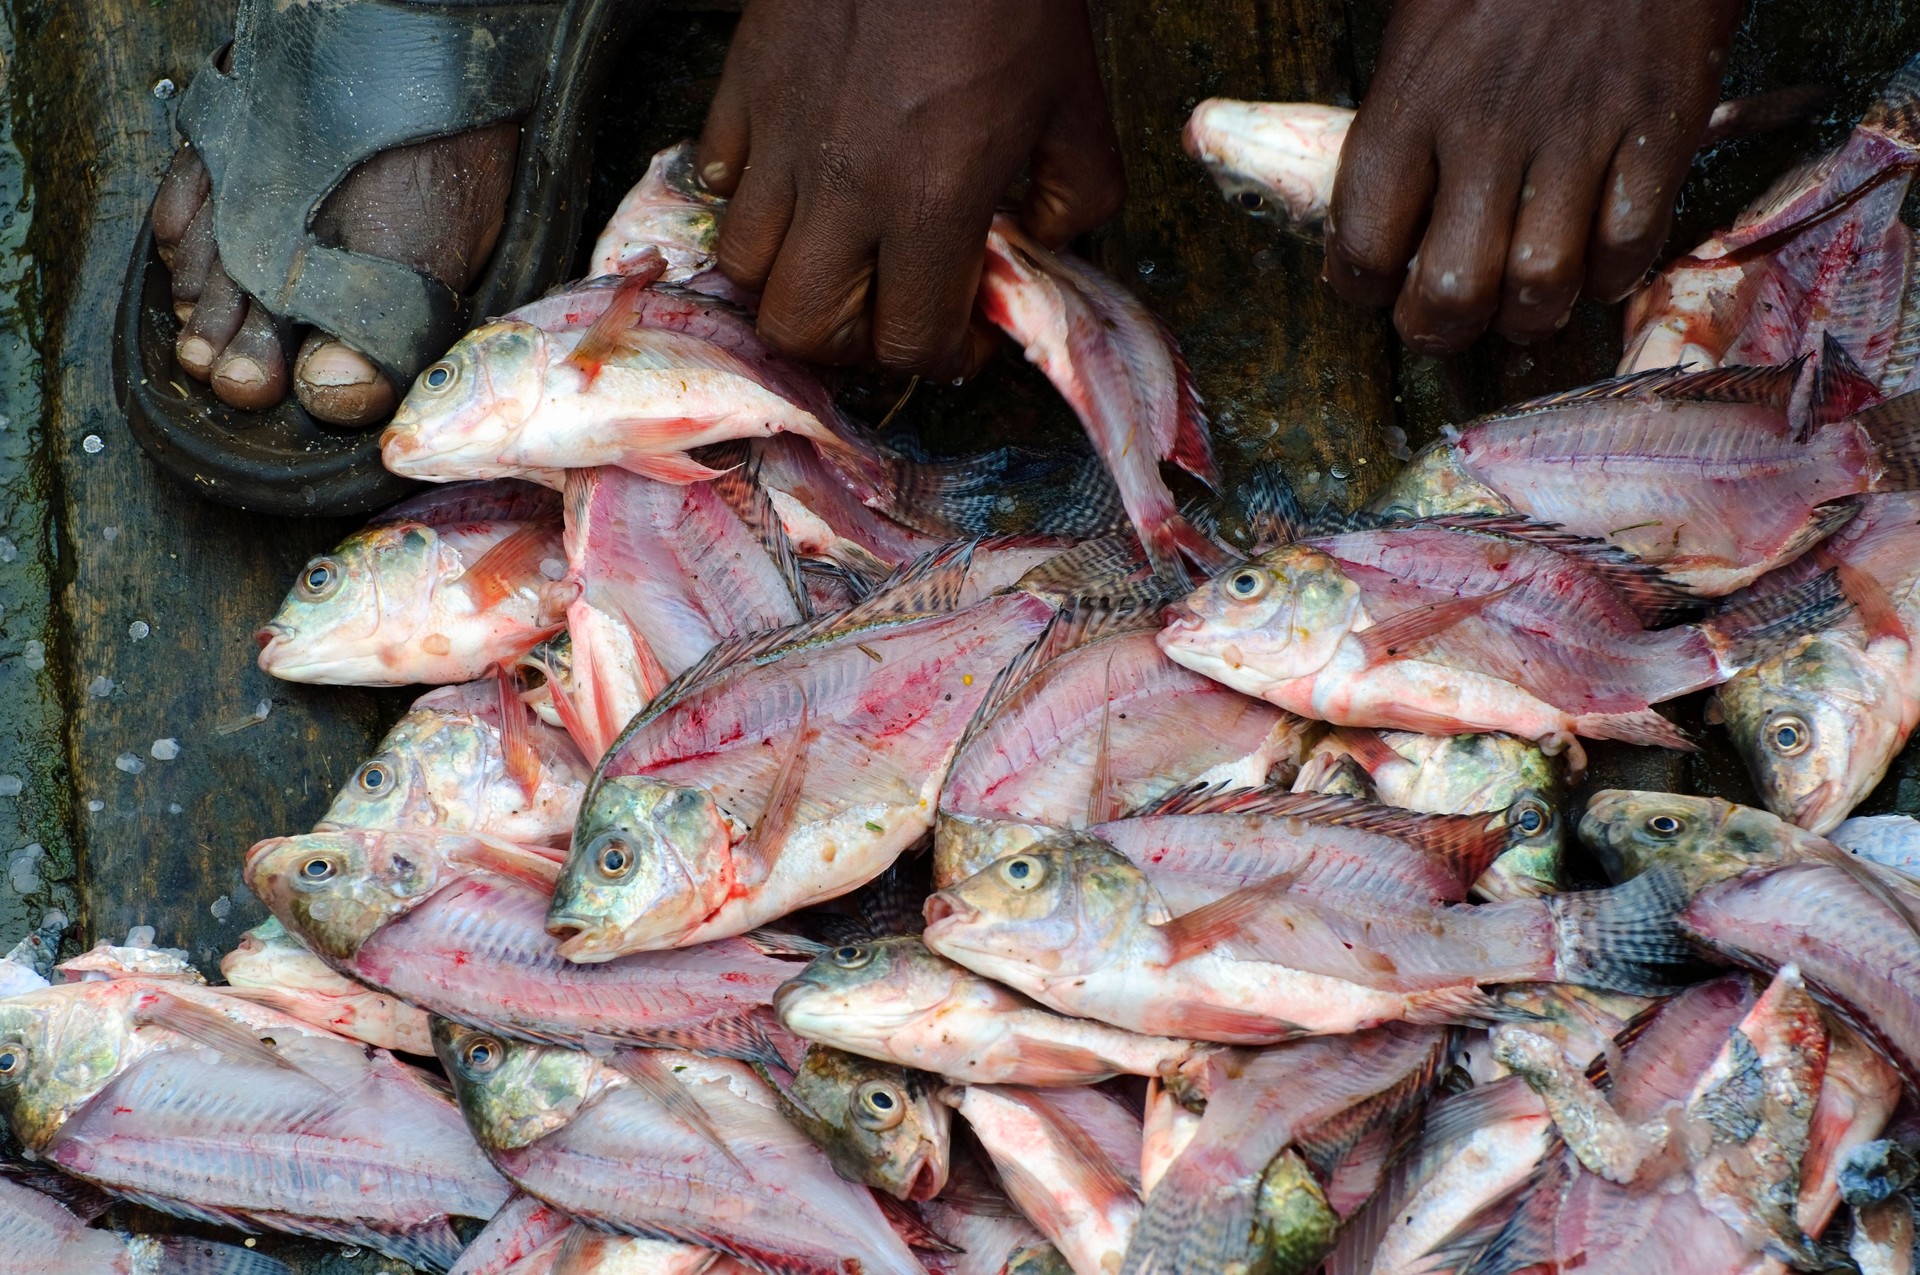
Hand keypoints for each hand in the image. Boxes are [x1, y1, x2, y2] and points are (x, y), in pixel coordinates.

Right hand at [698, 0, 1123, 377]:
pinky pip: (716, 177)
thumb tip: (1046, 243)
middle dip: (850, 345)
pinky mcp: (743, 85)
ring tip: (838, 258)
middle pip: (802, 328)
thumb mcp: (1078, 103)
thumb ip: (1077, 196)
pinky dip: (747, 200)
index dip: (942, 357)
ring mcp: (780, 137)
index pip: (908, 340)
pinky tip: (796, 183)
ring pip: (743, 267)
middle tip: (890, 313)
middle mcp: (842, 188)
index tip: (965, 338)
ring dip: (790, 281)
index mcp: (931, 201)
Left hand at [1325, 0, 1741, 352]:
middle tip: (1445, 324)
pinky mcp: (1659, 125)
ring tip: (1520, 310)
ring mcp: (1578, 128)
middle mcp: (1487, 124)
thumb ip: (1400, 122)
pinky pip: (1630, 245)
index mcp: (1410, 97)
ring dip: (1526, 318)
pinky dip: (1609, 278)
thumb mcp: (1419, 28)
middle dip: (1440, 331)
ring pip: (1540, 284)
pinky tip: (1594, 267)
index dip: (1362, 292)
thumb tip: (1383, 218)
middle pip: (1450, 289)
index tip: (1374, 292)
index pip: (1361, 242)